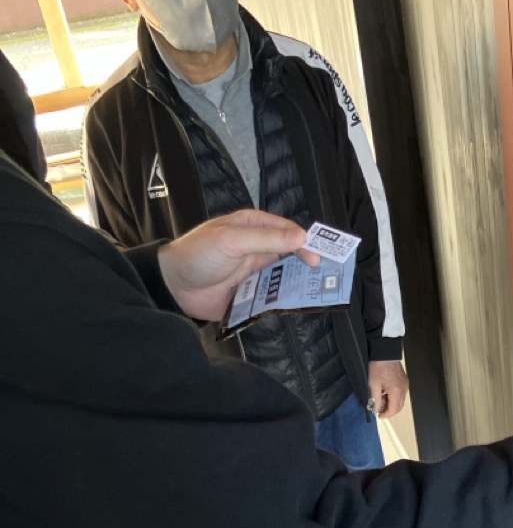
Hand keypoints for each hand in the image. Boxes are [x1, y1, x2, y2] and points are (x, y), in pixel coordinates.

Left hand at [157, 210, 319, 321]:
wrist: (174, 287)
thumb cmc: (198, 255)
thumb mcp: (232, 241)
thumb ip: (267, 239)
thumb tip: (302, 238)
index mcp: (253, 226)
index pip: (287, 230)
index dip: (305, 242)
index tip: (318, 256)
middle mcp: (257, 246)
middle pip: (290, 252)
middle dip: (307, 262)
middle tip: (323, 274)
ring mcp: (255, 270)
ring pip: (285, 274)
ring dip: (299, 281)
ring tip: (316, 289)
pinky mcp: (251, 292)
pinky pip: (274, 293)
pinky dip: (285, 297)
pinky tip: (296, 302)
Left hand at [368, 359, 408, 417]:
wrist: (385, 351)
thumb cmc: (378, 366)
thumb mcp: (373, 384)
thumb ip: (375, 399)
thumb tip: (376, 409)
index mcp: (396, 391)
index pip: (393, 409)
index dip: (386, 414)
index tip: (378, 415)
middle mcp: (404, 389)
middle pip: (398, 406)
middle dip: (388, 410)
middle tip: (378, 407)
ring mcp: (405, 385)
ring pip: (400, 400)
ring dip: (390, 403)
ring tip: (380, 398)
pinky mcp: (404, 381)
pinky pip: (400, 393)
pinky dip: (393, 396)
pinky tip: (385, 392)